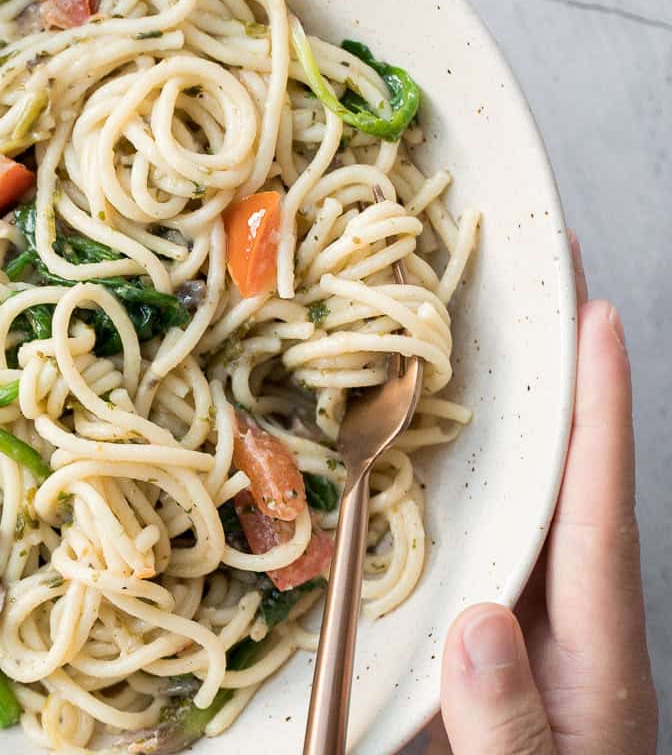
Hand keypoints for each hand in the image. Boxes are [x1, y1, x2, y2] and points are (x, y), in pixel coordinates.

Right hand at [432, 233, 657, 753]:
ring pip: (508, 508)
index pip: (598, 512)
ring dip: (498, 423)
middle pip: (561, 482)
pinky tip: (399, 463)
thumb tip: (482, 625)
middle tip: (540, 284)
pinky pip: (458, 552)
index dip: (598, 411)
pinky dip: (439, 493)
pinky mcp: (469, 652)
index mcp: (594, 656)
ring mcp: (515, 633)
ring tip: (473, 341)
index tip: (596, 316)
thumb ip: (514, 726)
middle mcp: (559, 626)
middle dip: (555, 381)